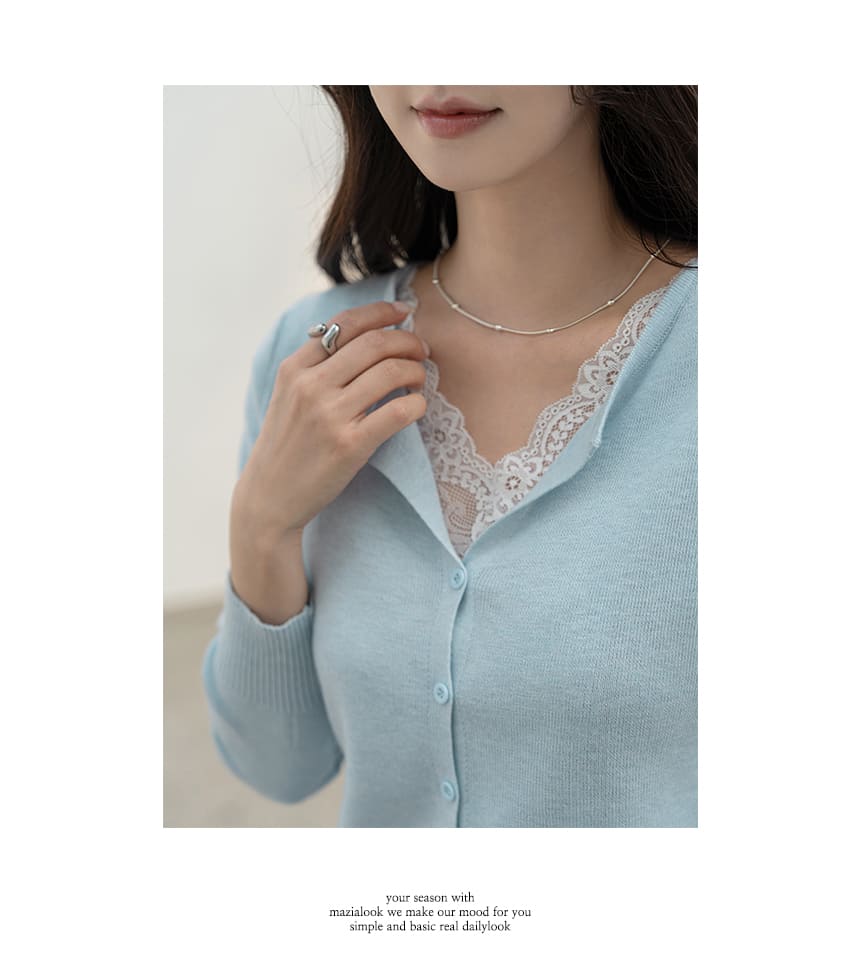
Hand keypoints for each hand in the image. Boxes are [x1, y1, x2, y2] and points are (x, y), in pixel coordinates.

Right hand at [232, 300, 429, 547]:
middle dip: (407, 341)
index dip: (381, 313)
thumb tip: (362, 336)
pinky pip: (398, 411)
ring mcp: (329, 415)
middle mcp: (310, 386)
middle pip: (374, 344)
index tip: (403, 312)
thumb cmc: (287, 445)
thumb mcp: (288, 396)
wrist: (269, 497)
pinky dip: (417, 404)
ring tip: (419, 380)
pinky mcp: (349, 445)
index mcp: (294, 368)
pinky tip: (416, 407)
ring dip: (416, 371)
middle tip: (421, 350)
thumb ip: (316, 366)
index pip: (345, 324)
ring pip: (391, 372)